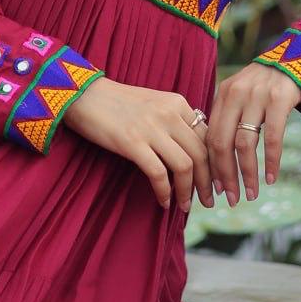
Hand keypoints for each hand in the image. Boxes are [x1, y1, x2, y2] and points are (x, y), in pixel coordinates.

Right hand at [61, 76, 213, 212]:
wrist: (84, 94)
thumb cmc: (118, 103)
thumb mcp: (154, 102)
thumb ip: (175, 119)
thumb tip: (194, 148)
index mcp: (177, 102)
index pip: (207, 136)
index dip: (216, 162)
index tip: (215, 181)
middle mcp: (169, 113)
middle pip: (201, 153)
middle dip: (207, 182)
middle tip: (208, 201)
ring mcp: (151, 127)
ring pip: (185, 165)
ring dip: (188, 191)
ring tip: (186, 207)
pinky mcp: (132, 142)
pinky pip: (158, 173)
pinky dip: (164, 191)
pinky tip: (164, 202)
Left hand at [205, 64, 300, 205]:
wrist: (299, 59)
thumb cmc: (268, 83)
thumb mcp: (243, 92)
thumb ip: (230, 116)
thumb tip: (217, 158)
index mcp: (223, 94)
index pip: (210, 135)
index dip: (211, 165)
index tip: (215, 187)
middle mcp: (236, 93)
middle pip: (222, 143)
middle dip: (225, 175)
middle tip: (230, 199)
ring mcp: (257, 96)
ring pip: (244, 144)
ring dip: (247, 174)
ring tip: (251, 193)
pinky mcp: (279, 99)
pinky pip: (271, 137)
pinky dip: (271, 161)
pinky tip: (271, 178)